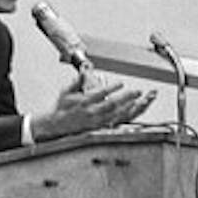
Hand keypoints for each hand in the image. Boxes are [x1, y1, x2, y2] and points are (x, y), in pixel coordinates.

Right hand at [31, 74, 155, 141]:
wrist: (58, 125)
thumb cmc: (62, 107)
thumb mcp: (66, 91)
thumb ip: (77, 81)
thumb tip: (84, 70)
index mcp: (83, 102)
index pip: (100, 94)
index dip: (111, 89)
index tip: (120, 83)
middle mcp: (91, 113)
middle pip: (112, 105)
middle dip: (126, 98)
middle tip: (137, 91)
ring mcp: (96, 121)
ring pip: (116, 115)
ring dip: (129, 107)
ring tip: (139, 100)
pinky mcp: (99, 126)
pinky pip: (115, 121)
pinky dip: (125, 116)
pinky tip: (132, 110)